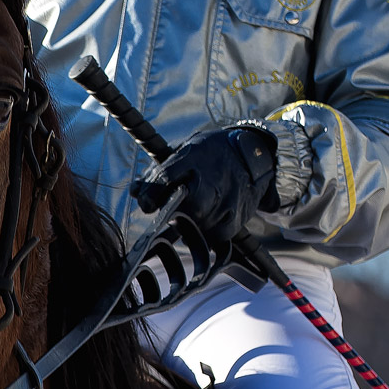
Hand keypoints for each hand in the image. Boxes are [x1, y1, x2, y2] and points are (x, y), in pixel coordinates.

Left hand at [131, 124, 277, 251]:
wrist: (252, 154)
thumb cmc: (210, 154)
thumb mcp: (185, 152)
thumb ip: (159, 173)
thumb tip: (136, 191)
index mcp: (192, 158)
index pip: (165, 177)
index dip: (151, 195)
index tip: (147, 204)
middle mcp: (211, 178)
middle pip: (188, 205)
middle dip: (176, 212)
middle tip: (173, 211)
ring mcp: (227, 198)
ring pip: (200, 224)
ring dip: (190, 224)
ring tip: (192, 214)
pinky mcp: (237, 215)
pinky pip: (216, 235)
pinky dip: (207, 232)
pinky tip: (205, 221)